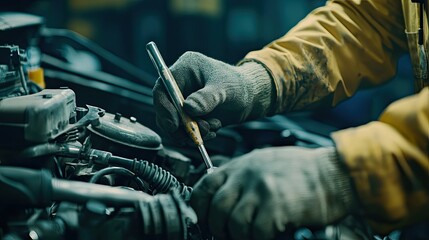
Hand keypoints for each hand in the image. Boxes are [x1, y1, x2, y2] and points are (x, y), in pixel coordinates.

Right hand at [153, 52, 273, 142]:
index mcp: (185, 68)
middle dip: (178, 125)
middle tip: (193, 135)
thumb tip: (188, 109)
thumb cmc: (239, 85)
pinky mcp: (190, 113)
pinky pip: (184, 128)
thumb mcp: (224, 89)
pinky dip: (196, 134)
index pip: (163, 87)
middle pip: (165, 107)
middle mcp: (181, 83)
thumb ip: (207, 98)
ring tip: (210, 130)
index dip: (164, 108)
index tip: (174, 125)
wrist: (251, 97)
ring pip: (174, 121)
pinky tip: (212, 131)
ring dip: (189, 131)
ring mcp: (185, 99)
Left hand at [190, 146, 354, 239]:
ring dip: (239, 236)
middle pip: (217, 208)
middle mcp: (247, 175)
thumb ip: (242, 178)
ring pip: (234, 223)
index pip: (205, 185)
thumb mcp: (264, 163)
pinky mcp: (277, 205)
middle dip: (218, 227)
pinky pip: (257, 232)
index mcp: (241, 165)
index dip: (199, 207)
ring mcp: (261, 189)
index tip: (203, 220)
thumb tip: (225, 198)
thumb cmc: (301, 170)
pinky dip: (259, 239)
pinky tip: (269, 234)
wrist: (333, 172)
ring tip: (250, 236)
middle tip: (227, 234)